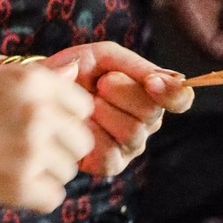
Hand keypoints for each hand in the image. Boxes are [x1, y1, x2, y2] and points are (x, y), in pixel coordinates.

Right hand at [0, 60, 96, 213]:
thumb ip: (39, 78)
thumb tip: (75, 72)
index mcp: (33, 82)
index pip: (82, 106)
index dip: (66, 118)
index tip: (44, 126)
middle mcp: (39, 113)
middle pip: (82, 141)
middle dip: (61, 148)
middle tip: (28, 151)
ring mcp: (32, 151)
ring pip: (68, 171)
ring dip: (47, 173)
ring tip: (14, 167)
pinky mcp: (22, 185)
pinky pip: (53, 197)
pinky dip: (36, 197)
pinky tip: (13, 185)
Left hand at [43, 42, 191, 177]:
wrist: (42, 90)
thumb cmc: (76, 70)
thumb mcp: (104, 57)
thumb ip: (136, 66)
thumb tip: (169, 78)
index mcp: (153, 94)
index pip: (181, 98)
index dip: (171, 93)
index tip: (151, 82)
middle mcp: (147, 123)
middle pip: (152, 114)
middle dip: (122, 93)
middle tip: (101, 85)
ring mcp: (131, 146)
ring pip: (133, 133)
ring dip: (104, 112)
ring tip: (88, 103)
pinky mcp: (111, 165)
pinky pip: (110, 154)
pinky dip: (91, 135)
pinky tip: (81, 125)